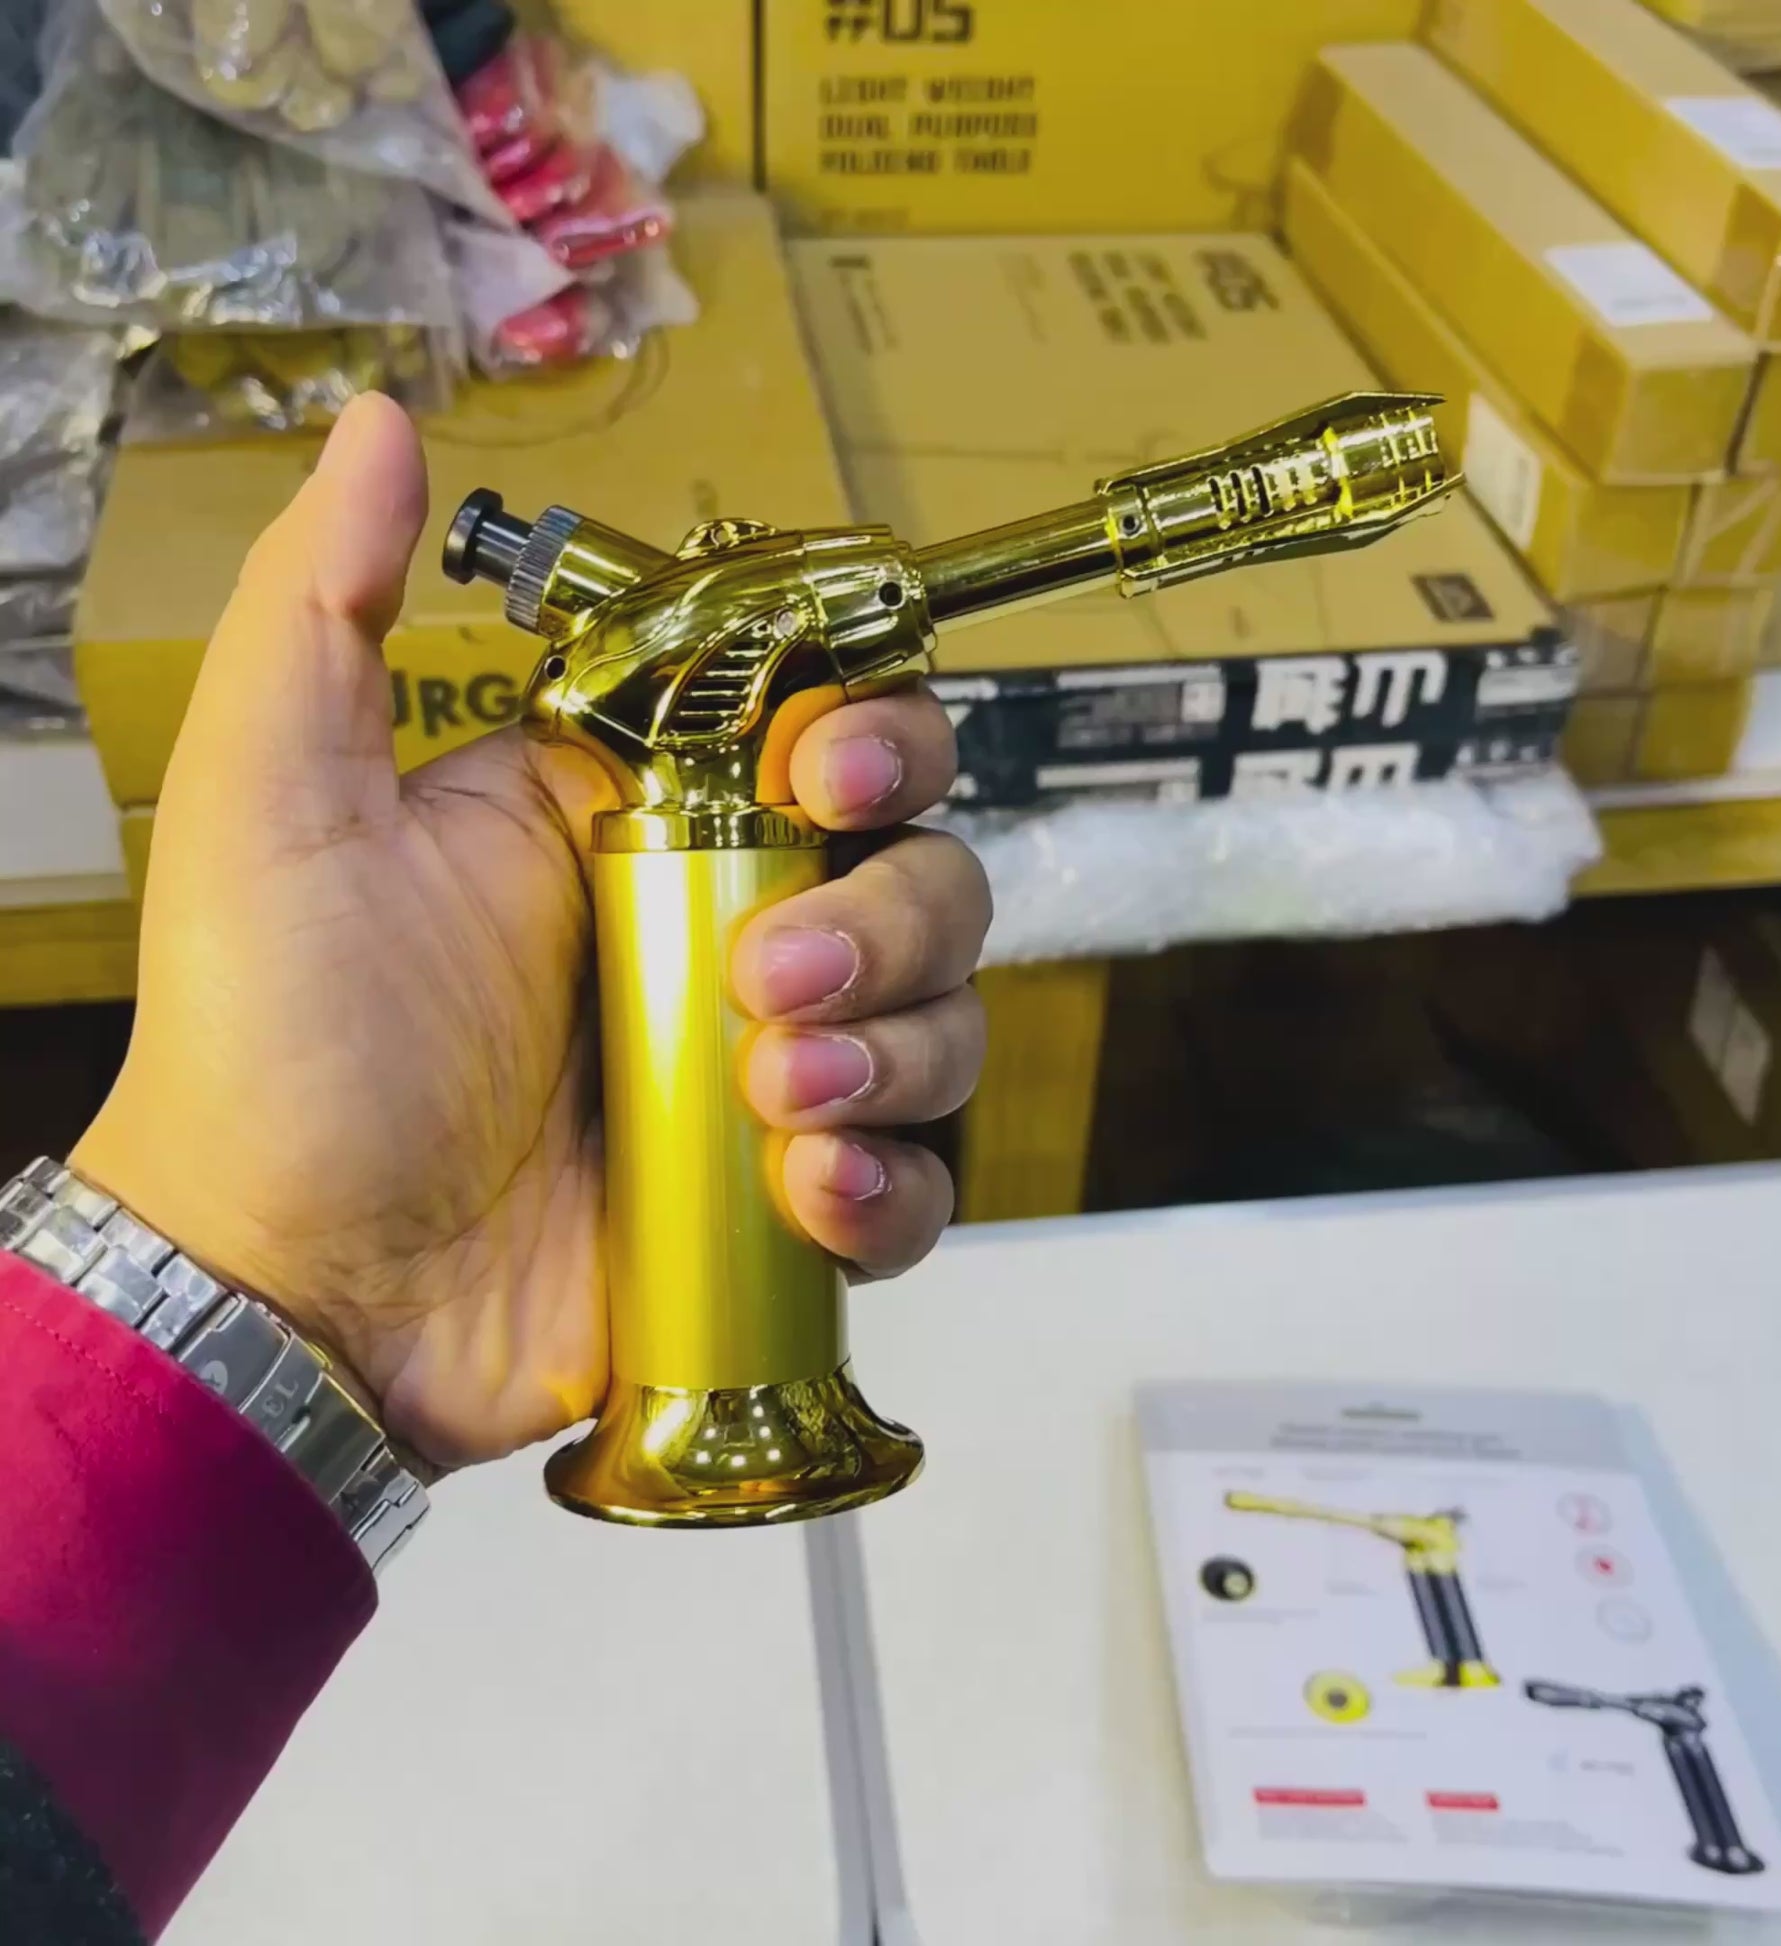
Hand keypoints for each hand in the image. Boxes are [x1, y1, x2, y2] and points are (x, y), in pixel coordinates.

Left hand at [72, 395, 989, 1469]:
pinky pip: (917, 1182)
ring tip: (774, 1096)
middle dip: (887, 916)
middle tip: (770, 976)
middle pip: (922, 876)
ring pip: (944, 1020)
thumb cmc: (274, 1047)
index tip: (827, 766)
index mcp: (642, 822)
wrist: (288, 1288)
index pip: (832, 735)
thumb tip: (382, 426)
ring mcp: (765, 1079)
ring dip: (897, 1047)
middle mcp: (725, 937)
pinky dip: (896, 1186)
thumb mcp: (278, 800)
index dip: (873, 734)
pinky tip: (811, 1195)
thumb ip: (330, 604)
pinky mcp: (780, 1210)